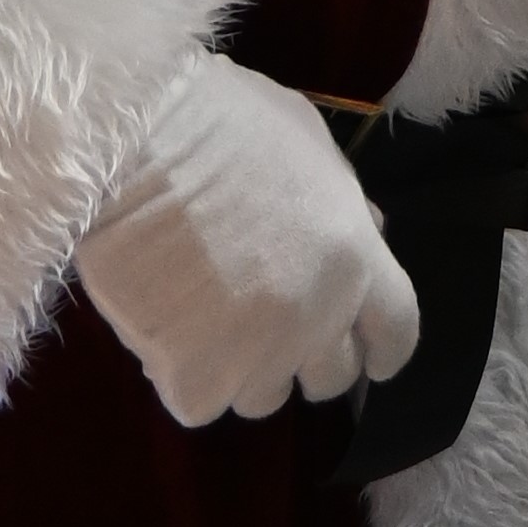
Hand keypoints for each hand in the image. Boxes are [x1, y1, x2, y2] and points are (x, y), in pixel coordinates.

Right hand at [72, 51, 420, 428]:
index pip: (396, 332)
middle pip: (332, 377)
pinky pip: (201, 404)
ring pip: (262, 396)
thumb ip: (343, 202)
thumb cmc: (218, 122)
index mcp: (355, 256)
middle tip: (264, 326)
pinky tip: (163, 328)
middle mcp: (319, 316)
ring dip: (240, 369)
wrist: (131, 145)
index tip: (370, 358)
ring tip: (201, 317)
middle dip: (306, 358)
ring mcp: (259, 354)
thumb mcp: (307, 142)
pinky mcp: (197, 379)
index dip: (381, 348)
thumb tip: (368, 233)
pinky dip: (182, 377)